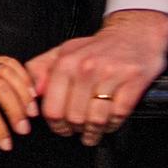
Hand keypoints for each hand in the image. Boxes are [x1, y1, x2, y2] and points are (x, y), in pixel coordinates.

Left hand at [28, 10, 167, 146]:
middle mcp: (86, 67)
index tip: (61, 128)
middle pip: (74, 118)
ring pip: (96, 120)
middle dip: (75, 130)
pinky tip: (108, 123)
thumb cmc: (95, 48)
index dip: (56, 125)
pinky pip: (118, 116)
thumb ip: (41, 69)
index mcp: (66, 62)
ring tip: (92, 133)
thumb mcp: (64, 52)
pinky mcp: (132, 81)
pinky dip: (112, 125)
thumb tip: (34, 92)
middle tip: (78, 130)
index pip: (53, 108)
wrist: (133, 34)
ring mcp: (110, 74)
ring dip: (93, 132)